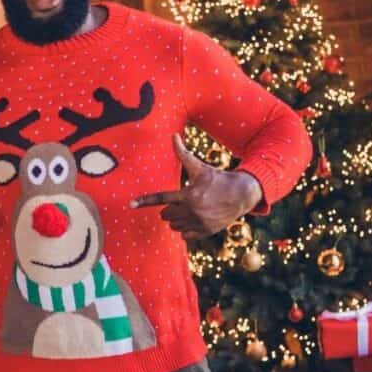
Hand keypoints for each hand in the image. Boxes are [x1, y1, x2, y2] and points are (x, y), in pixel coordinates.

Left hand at [130, 134, 262, 240]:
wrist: (241, 195)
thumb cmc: (218, 179)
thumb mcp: (200, 167)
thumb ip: (183, 154)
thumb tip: (173, 136)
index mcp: (188, 195)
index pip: (160, 198)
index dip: (144, 201)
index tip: (130, 204)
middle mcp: (192, 211)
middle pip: (166, 214)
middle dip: (170, 209)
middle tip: (182, 202)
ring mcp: (198, 223)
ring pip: (174, 226)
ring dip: (176, 219)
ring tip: (189, 210)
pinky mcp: (205, 232)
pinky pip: (184, 236)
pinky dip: (185, 229)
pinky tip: (194, 220)